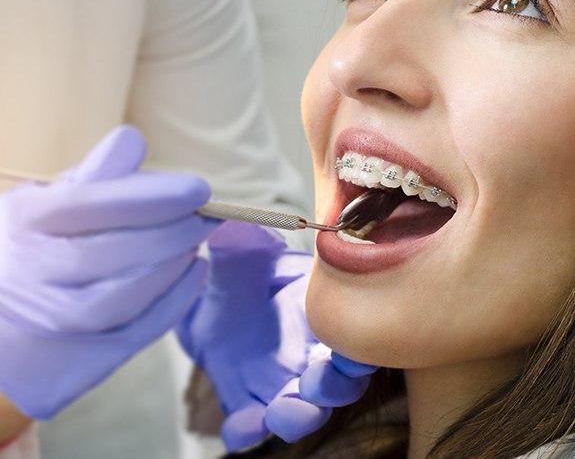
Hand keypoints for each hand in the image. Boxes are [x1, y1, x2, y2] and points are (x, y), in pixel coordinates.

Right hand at [0, 126, 218, 418]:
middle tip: (206, 217)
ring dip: (173, 265)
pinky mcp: (77, 357)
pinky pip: (135, 330)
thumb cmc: (32, 248)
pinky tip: (194, 272)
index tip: (198, 190)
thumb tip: (133, 140)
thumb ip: (92, 177)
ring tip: (195, 242)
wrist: (5, 318)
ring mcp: (51, 320)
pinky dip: (175, 300)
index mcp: (24, 223)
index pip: (90, 204)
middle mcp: (30, 274)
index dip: (152, 196)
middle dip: (173, 231)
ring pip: (125, 296)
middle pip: (113, 252)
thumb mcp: (47, 203)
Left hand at [176, 221, 377, 450]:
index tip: (356, 348)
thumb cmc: (236, 276)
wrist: (206, 304)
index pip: (353, 333)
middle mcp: (308, 353)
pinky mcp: (247, 401)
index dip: (361, 344)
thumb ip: (241, 247)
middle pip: (339, 382)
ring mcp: (279, 381)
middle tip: (319, 381)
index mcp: (319, 313)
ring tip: (284, 411)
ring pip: (302, 410)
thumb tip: (235, 228)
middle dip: (335, 387)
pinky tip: (238, 425)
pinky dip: (247, 430)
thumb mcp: (235, 257)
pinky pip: (251, 426)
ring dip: (299, 415)